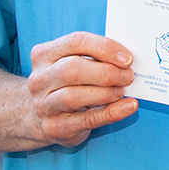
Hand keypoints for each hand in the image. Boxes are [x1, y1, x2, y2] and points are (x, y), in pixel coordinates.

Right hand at [25, 32, 136, 149]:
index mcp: (44, 55)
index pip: (75, 42)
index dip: (104, 48)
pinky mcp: (55, 127)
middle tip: (128, 76)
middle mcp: (40, 79)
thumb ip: (94, 57)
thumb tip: (126, 59)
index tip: (127, 58)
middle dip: (106, 72)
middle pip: (72, 68)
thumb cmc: (66, 84)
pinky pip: (87, 119)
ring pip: (73, 96)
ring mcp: (43, 105)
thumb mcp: (71, 64)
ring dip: (106, 92)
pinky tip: (128, 107)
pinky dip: (112, 113)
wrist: (41, 118)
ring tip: (122, 91)